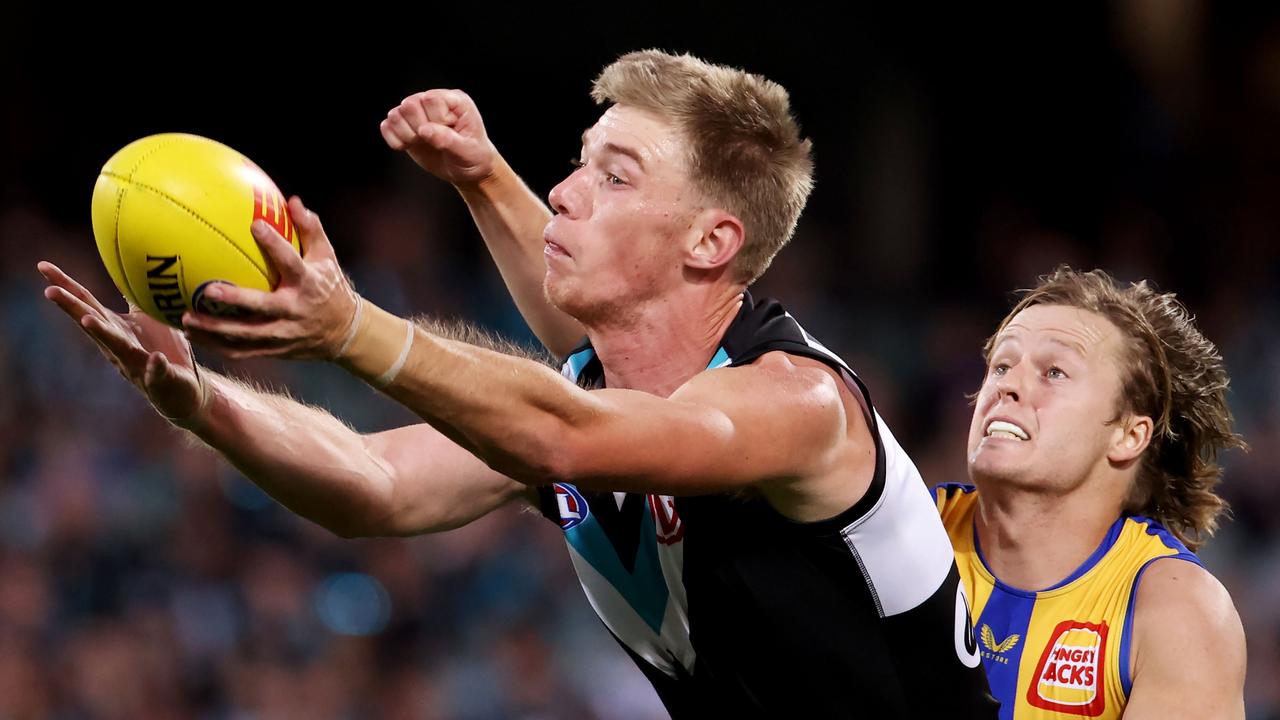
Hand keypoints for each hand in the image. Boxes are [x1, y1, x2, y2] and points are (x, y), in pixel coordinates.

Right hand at [38, 261, 205, 424]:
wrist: (185, 388)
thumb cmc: (163, 350)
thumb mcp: (146, 319)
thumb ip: (133, 298)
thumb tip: (124, 269)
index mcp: (115, 328)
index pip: (86, 302)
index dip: (65, 285)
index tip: (43, 266)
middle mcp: (118, 346)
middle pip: (92, 323)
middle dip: (71, 307)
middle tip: (49, 291)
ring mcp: (137, 364)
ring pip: (117, 348)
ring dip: (101, 333)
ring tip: (86, 320)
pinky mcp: (159, 379)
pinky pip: (157, 372)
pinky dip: (155, 365)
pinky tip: (156, 358)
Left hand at [180, 196, 358, 360]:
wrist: (344, 332)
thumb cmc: (330, 286)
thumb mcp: (327, 257)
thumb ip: (310, 229)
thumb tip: (293, 201)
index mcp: (308, 283)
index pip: (291, 261)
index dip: (275, 244)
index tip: (256, 224)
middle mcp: (294, 310)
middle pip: (262, 307)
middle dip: (235, 300)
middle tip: (207, 291)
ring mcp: (283, 333)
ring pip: (246, 335)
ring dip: (214, 330)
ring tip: (186, 320)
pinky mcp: (275, 350)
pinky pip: (242, 351)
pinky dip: (216, 345)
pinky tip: (193, 336)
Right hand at [380, 89, 498, 186]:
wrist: (467, 170)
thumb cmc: (474, 157)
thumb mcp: (467, 151)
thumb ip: (447, 140)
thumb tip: (424, 130)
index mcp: (454, 100)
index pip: (430, 99)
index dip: (436, 120)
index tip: (450, 134)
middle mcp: (433, 102)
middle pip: (409, 104)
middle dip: (419, 128)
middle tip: (433, 140)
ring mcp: (418, 113)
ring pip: (395, 114)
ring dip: (406, 134)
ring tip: (421, 143)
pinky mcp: (405, 126)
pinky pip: (386, 126)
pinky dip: (394, 140)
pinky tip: (408, 146)